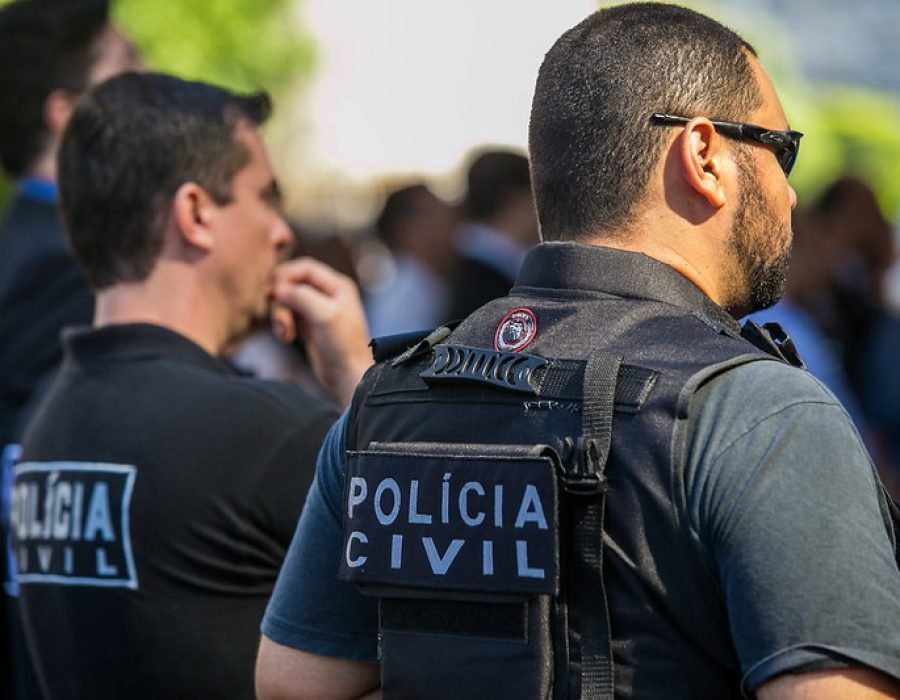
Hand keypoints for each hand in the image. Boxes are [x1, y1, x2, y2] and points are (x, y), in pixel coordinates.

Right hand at [272, 257, 372, 406]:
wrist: (347, 376)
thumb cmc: (342, 345)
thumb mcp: (324, 315)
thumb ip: (301, 296)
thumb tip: (277, 288)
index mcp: (338, 286)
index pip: (305, 268)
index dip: (286, 275)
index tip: (273, 290)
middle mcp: (328, 294)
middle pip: (292, 284)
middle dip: (281, 300)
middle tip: (280, 319)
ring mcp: (317, 310)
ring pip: (287, 301)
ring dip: (280, 315)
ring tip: (285, 333)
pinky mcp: (309, 326)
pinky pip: (287, 316)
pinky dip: (283, 325)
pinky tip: (286, 338)